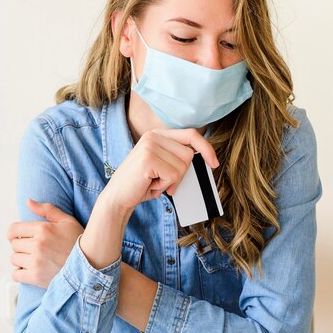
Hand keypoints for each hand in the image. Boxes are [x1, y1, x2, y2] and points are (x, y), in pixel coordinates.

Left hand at [7, 199, 83, 287]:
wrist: (92, 265)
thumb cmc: (80, 242)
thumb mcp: (68, 221)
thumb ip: (47, 209)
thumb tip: (28, 201)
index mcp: (43, 229)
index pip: (13, 229)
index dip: (15, 233)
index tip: (20, 237)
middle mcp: (38, 245)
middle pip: (14, 245)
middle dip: (22, 246)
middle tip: (34, 250)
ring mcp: (36, 262)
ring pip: (14, 259)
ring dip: (21, 260)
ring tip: (34, 260)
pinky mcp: (36, 277)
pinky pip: (16, 275)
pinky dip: (20, 274)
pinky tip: (31, 271)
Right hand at [102, 128, 218, 214]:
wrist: (117, 198)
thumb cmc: (141, 184)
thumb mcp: (161, 166)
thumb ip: (177, 158)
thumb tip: (205, 159)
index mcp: (158, 135)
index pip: (191, 135)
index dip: (206, 148)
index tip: (214, 163)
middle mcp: (153, 136)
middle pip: (189, 154)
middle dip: (180, 174)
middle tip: (162, 181)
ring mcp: (150, 146)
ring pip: (182, 167)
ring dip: (171, 181)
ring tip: (154, 182)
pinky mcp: (148, 159)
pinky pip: (173, 175)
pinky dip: (165, 186)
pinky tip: (151, 186)